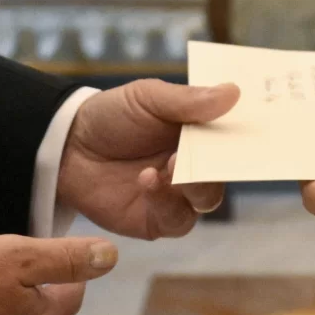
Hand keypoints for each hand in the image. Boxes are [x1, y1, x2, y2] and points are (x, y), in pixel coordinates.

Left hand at [58, 78, 241, 238]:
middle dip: (218, 165)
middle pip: (225, 173)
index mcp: (199, 134)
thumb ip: (188, 101)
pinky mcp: (157, 220)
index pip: (232, 138)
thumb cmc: (112, 116)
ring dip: (194, 185)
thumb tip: (233, 93)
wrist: (66, 146)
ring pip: (207, 200)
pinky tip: (147, 180)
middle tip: (202, 151)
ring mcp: (178, 195)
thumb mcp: (148, 98)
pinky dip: (166, 202)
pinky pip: (177, 220)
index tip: (248, 132)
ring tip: (170, 167)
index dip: (243, 136)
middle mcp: (195, 166)